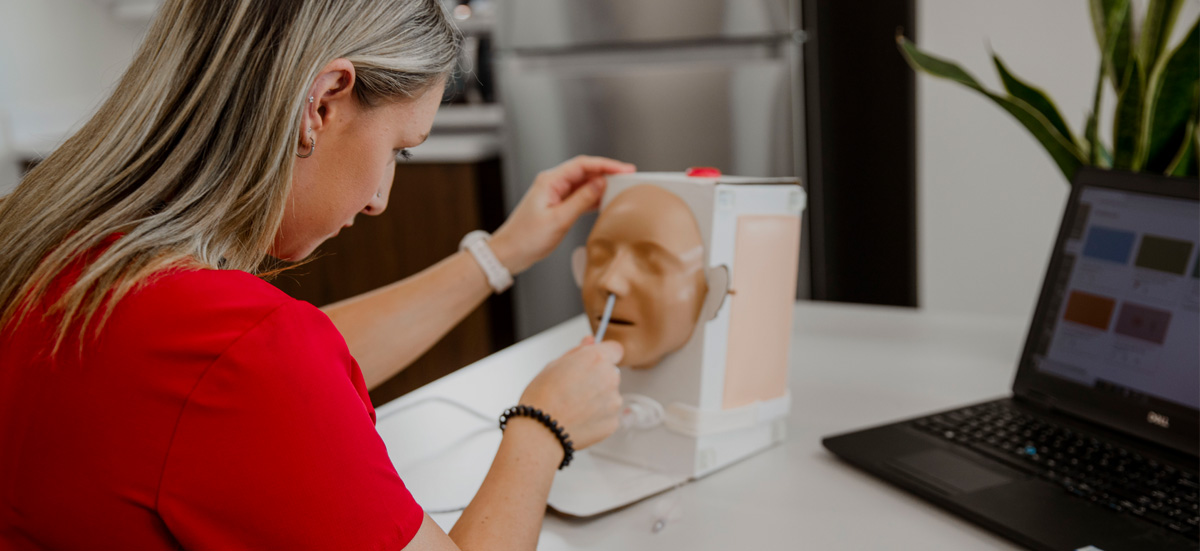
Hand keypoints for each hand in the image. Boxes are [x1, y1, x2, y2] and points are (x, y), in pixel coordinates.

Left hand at [490, 155, 635, 274]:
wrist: (510, 252)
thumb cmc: (527, 238)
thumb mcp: (558, 220)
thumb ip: (581, 200)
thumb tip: (600, 184)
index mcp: (550, 181)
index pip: (583, 165)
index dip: (606, 165)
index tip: (624, 169)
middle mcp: (552, 183)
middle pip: (585, 171)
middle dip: (607, 172)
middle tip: (628, 177)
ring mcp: (555, 194)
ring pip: (584, 183)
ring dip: (601, 185)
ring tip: (621, 189)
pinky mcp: (557, 205)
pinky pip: (580, 196)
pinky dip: (593, 198)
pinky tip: (605, 202)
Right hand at [518, 336, 623, 450]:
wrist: (541, 431)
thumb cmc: (542, 398)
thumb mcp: (554, 365)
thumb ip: (577, 352)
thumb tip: (589, 341)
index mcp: (596, 359)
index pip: (615, 349)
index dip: (604, 354)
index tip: (596, 361)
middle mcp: (609, 377)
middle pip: (611, 372)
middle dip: (598, 378)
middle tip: (575, 388)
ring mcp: (614, 401)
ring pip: (610, 395)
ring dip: (598, 398)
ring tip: (574, 406)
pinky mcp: (613, 421)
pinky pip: (608, 415)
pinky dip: (598, 417)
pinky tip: (579, 418)